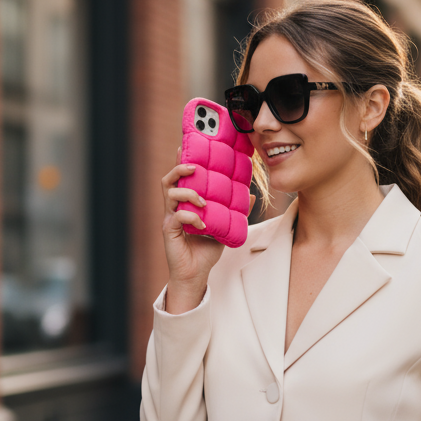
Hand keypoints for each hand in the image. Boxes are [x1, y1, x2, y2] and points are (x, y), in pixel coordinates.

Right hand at [159, 162, 257, 314]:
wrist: (195, 274)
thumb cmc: (205, 250)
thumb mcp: (224, 227)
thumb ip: (234, 211)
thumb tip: (252, 196)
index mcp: (184, 203)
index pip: (180, 177)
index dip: (181, 160)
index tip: (187, 145)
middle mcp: (174, 207)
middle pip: (168, 179)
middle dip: (179, 168)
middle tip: (196, 166)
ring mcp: (170, 218)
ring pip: (170, 193)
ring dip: (188, 193)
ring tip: (203, 202)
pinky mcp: (169, 231)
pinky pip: (177, 216)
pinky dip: (191, 217)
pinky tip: (203, 225)